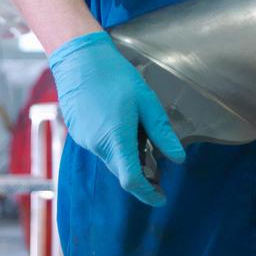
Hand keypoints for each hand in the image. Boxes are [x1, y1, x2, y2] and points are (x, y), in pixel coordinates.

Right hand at [47, 31, 184, 205]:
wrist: (79, 58)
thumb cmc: (115, 75)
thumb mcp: (145, 100)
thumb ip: (161, 132)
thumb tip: (178, 159)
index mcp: (116, 138)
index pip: (131, 180)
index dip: (148, 194)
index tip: (161, 198)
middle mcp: (96, 145)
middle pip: (120, 171)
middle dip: (140, 176)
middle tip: (158, 170)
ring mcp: (84, 140)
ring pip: (110, 159)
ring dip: (126, 159)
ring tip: (142, 142)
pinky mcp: (77, 132)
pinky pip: (99, 148)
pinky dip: (113, 147)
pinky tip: (121, 127)